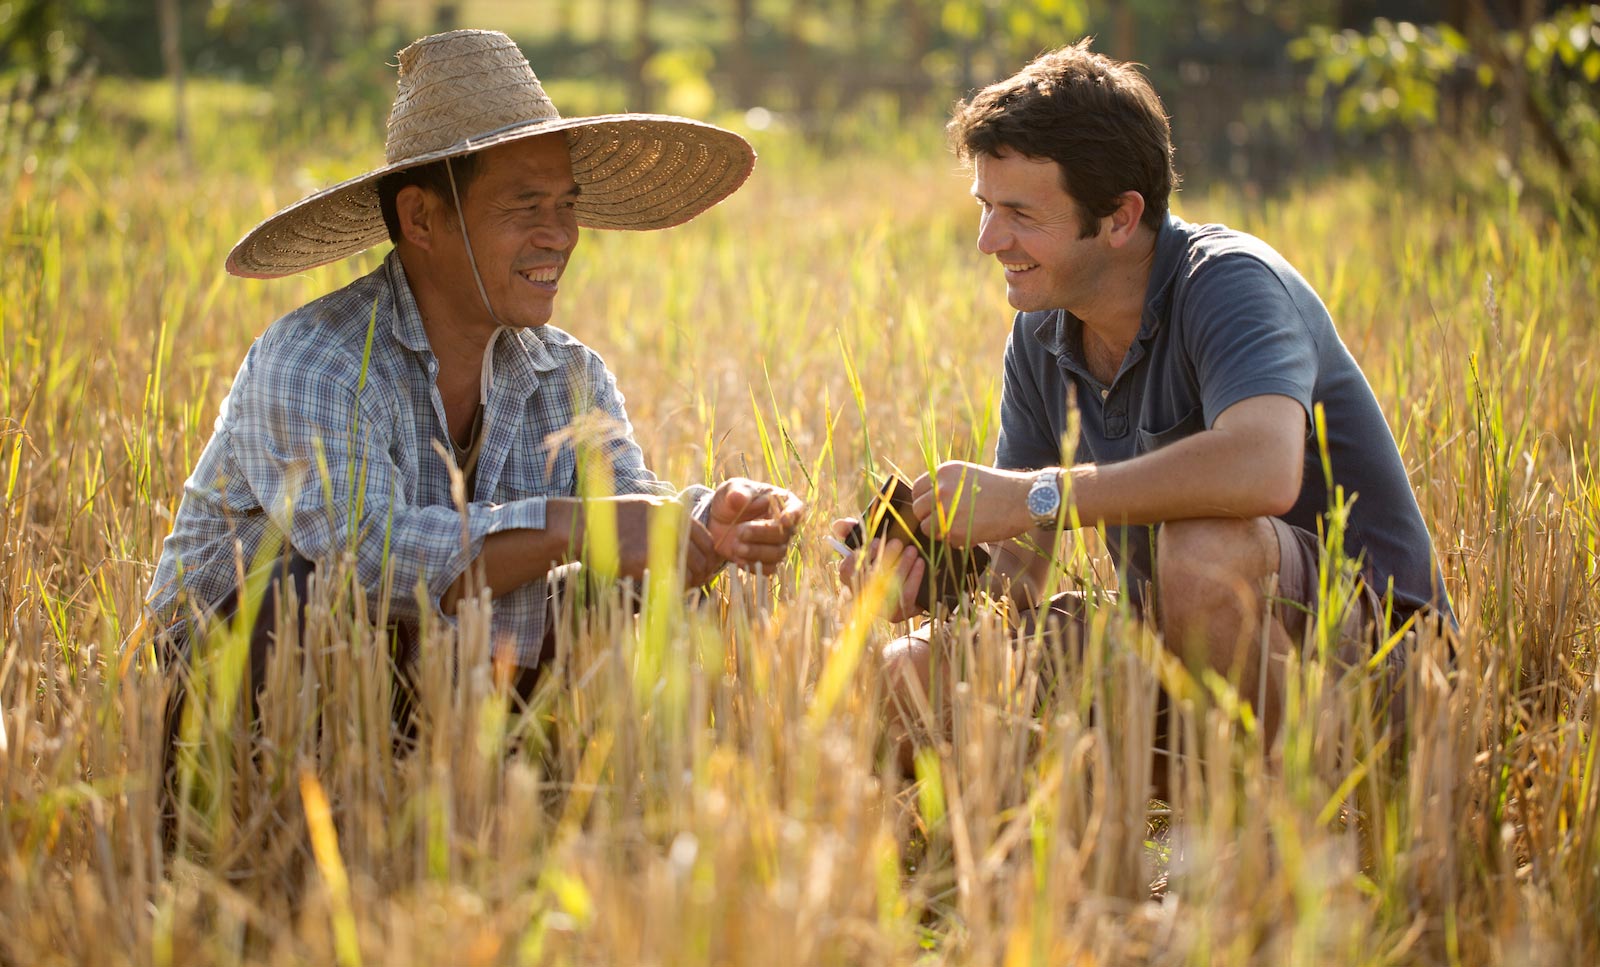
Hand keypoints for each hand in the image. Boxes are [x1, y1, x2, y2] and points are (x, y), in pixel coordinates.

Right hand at [585, 495, 711, 587]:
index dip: (708, 558)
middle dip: (703, 573)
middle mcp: (673, 525)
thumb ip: (669, 521)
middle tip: (696, 584)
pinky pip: (675, 579)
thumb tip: (688, 542)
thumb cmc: (615, 518)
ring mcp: (662, 542)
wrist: (587, 524)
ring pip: (693, 570)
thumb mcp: (648, 508)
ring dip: (692, 583)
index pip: (706, 539)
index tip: (703, 569)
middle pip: (703, 557)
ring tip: (683, 588)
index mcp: (675, 511)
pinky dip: (677, 588)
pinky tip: (671, 591)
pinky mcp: (649, 560)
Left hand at [706, 477, 804, 569]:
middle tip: (739, 532)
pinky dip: (753, 566)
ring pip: (777, 554)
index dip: (792, 516)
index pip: (796, 509)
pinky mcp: (766, 560)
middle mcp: (784, 525)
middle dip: (761, 535)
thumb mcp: (730, 490)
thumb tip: (739, 497)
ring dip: (756, 552)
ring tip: (735, 547)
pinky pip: (769, 569)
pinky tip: (738, 559)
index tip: (783, 520)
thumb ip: (736, 492)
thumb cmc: (729, 500)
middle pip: (784, 535)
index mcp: (781, 502)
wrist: (717, 522)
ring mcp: (776, 544)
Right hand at [831, 518, 925, 622]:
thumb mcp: (873, 546)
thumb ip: (855, 533)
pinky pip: (906, 596)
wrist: (915, 589)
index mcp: (853, 580)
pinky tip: (920, 563)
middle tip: (898, 542)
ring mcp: (879, 608)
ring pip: (889, 587)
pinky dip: (914, 577)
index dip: (860, 556)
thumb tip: (839, 524)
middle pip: (868, 579)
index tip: (876, 541)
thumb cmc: (888, 561)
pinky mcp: (898, 614)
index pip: (845, 571)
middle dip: (884, 558)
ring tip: (913, 550)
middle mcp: (863, 597)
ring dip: (902, 565)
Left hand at [910, 460, 1032, 547]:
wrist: (1023, 499)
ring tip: (959, 530)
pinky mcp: (953, 529)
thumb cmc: (1001, 489)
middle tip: (946, 523)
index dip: (924, 501)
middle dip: (929, 518)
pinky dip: (954, 542)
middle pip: (918, 509)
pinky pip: (943, 540)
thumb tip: (931, 503)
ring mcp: (945, 509)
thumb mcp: (969, 476)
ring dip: (940, 532)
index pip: (917, 489)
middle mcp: (940, 488)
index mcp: (944, 472)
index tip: (933, 509)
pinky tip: (971, 535)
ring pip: (926, 527)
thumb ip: (948, 486)